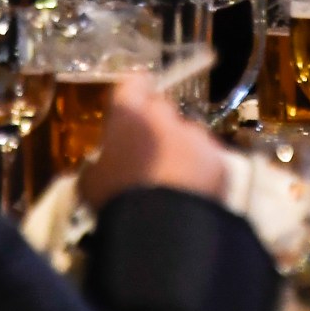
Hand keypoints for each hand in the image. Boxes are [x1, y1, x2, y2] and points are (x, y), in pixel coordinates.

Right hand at [81, 75, 228, 207]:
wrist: (162, 226)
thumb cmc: (117, 198)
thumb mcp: (91, 182)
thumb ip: (97, 165)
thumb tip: (98, 166)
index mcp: (130, 114)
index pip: (133, 84)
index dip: (134, 92)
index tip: (134, 104)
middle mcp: (165, 116)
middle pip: (162, 110)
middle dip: (156, 126)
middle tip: (149, 154)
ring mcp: (196, 136)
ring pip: (188, 136)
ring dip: (180, 150)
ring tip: (172, 182)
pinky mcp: (218, 158)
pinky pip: (207, 159)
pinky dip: (201, 171)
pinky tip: (191, 195)